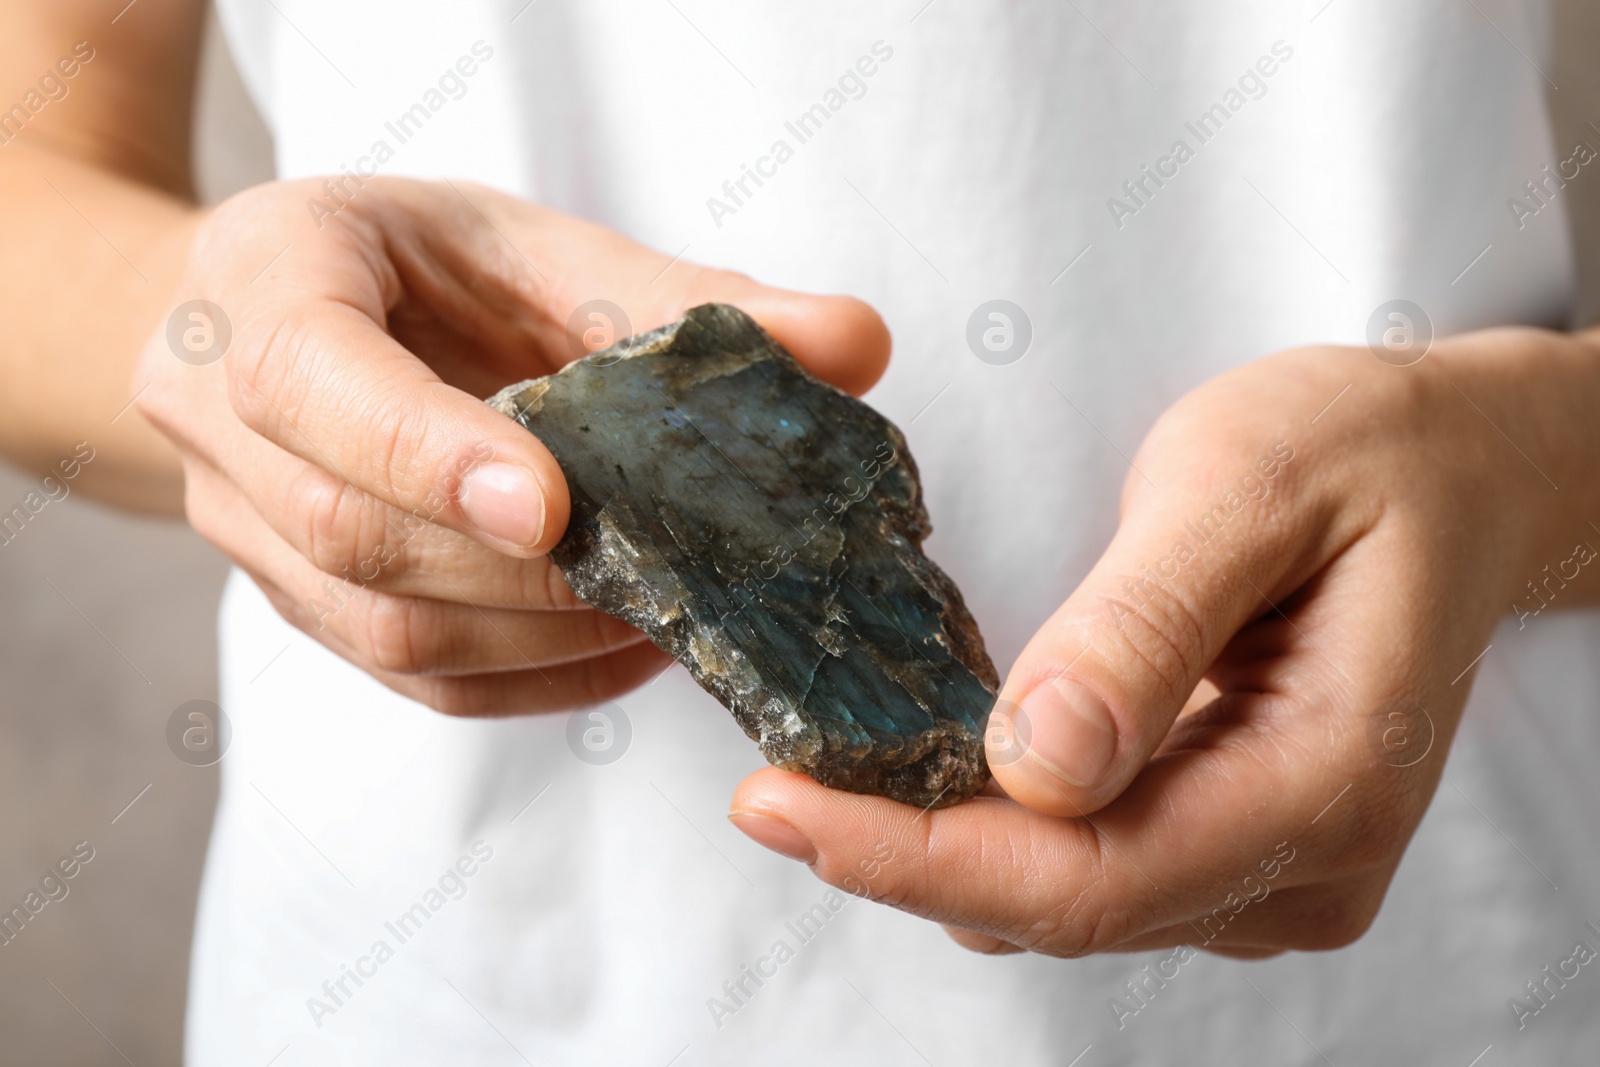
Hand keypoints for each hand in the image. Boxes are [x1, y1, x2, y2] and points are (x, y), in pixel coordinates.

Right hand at [136, 178, 888, 714]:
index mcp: (262, 278)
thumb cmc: (421, 266)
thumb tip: (859, 345)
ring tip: (670, 611)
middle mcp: (217, 415)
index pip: (306, 378)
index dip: (426, 451)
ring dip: (542, 637)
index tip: (553, 507)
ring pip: (380, 630)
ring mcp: (244, 527)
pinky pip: (413, 680)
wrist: (290, 319)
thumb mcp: (535, 242)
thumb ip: (682, 298)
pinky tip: (632, 647)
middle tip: (673, 570)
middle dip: (526, 573)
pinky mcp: (301, 607)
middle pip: (352, 533)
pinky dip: (537, 679)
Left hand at [730, 326, 1599, 956]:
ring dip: (951, 850)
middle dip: (909, 859)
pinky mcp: (1244, 845)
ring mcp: (1278, 865)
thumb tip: (1035, 767)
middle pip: (1066, 908)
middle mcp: (1308, 860)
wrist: (1459, 471)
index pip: (1088, 878)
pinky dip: (1006, 833)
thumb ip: (1142, 628)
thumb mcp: (1245, 487)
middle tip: (777, 788)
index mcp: (1327, 779)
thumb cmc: (1365, 453)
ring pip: (1070, 903)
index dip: (917, 861)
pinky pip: (1098, 871)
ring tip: (848, 769)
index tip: (781, 808)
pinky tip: (948, 764)